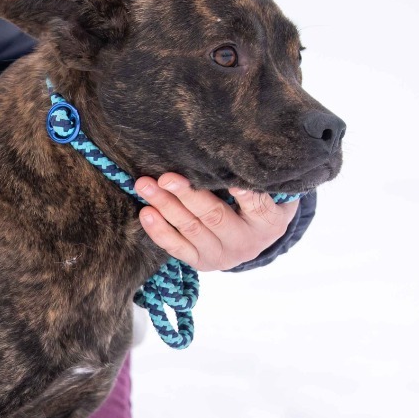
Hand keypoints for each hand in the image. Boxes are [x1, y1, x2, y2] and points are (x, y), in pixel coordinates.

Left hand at [134, 172, 296, 271]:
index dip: (244, 193)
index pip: (256, 205)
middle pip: (213, 216)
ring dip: (165, 206)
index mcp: (269, 223)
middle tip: (165, 177)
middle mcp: (245, 243)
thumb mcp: (273, 194)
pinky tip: (146, 213)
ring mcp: (222, 256)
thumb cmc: (262, 205)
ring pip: (190, 229)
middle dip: (187, 195)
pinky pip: (176, 248)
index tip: (231, 180)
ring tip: (144, 186)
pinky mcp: (202, 263)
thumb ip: (261, 180)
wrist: (257, 240)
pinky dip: (159, 231)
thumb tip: (240, 154)